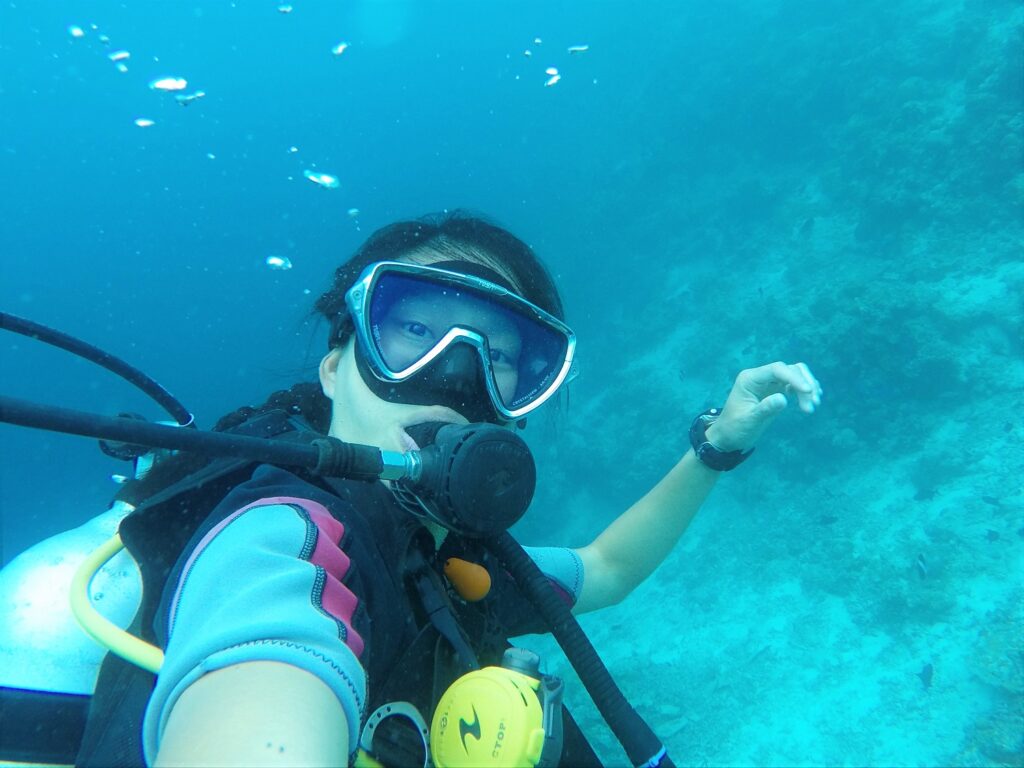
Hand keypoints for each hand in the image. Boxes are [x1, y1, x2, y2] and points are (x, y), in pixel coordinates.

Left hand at [704, 362, 821, 451]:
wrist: (729, 436)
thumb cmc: (735, 428)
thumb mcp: (749, 421)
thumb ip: (765, 409)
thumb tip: (783, 398)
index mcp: (750, 379)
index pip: (776, 369)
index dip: (795, 378)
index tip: (808, 391)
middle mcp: (759, 376)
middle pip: (789, 369)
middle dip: (804, 384)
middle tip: (813, 404)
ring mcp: (768, 382)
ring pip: (794, 375)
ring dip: (807, 387)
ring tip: (813, 406)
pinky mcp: (775, 390)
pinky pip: (794, 384)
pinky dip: (804, 391)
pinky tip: (811, 401)